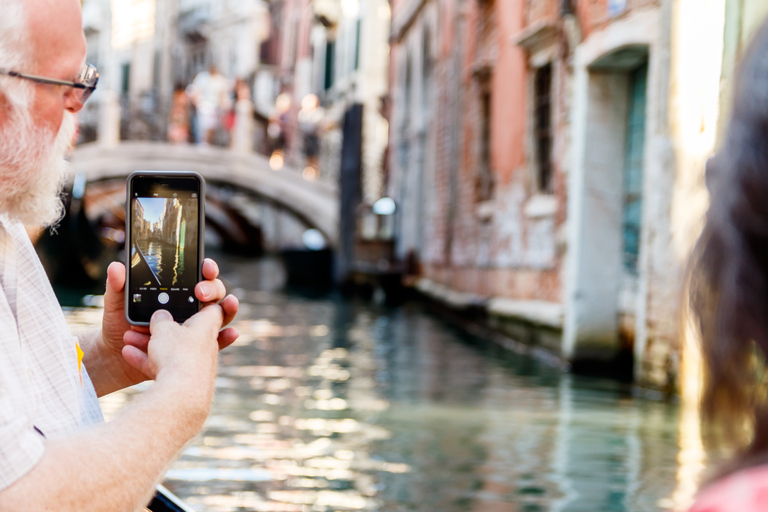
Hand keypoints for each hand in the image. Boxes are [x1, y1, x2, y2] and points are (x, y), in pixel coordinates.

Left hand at [100, 258, 238, 387]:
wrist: (113, 358)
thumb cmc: (116, 327)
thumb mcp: (115, 305)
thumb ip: (117, 286)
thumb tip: (117, 266)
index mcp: (173, 293)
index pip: (195, 275)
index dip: (205, 268)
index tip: (204, 266)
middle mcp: (187, 308)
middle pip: (211, 293)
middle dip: (211, 289)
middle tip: (199, 292)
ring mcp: (193, 329)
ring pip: (218, 316)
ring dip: (227, 309)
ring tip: (230, 304)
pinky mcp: (195, 350)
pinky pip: (215, 343)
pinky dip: (225, 338)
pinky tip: (231, 333)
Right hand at [123, 307, 223, 417]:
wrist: (181, 399)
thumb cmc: (178, 355)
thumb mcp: (164, 328)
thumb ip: (161, 318)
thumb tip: (161, 315)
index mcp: (207, 326)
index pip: (213, 307)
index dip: (205, 298)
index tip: (194, 292)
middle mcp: (206, 345)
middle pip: (186, 329)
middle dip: (166, 325)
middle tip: (151, 319)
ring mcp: (194, 365)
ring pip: (170, 349)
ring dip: (150, 344)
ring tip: (129, 338)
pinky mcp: (182, 382)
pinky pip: (163, 367)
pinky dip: (147, 360)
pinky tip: (128, 355)